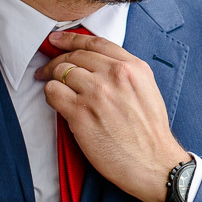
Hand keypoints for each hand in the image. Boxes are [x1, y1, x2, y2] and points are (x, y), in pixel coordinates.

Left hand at [36, 30, 189, 201]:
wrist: (154, 163)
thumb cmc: (150, 132)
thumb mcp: (147, 90)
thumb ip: (125, 73)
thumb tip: (97, 66)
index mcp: (133, 67)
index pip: (95, 43)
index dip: (71, 39)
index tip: (57, 40)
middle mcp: (115, 76)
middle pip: (75, 56)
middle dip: (57, 60)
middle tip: (47, 68)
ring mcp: (96, 94)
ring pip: (61, 71)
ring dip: (51, 77)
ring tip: (47, 84)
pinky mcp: (81, 114)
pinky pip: (53, 92)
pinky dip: (50, 94)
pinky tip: (55, 101)